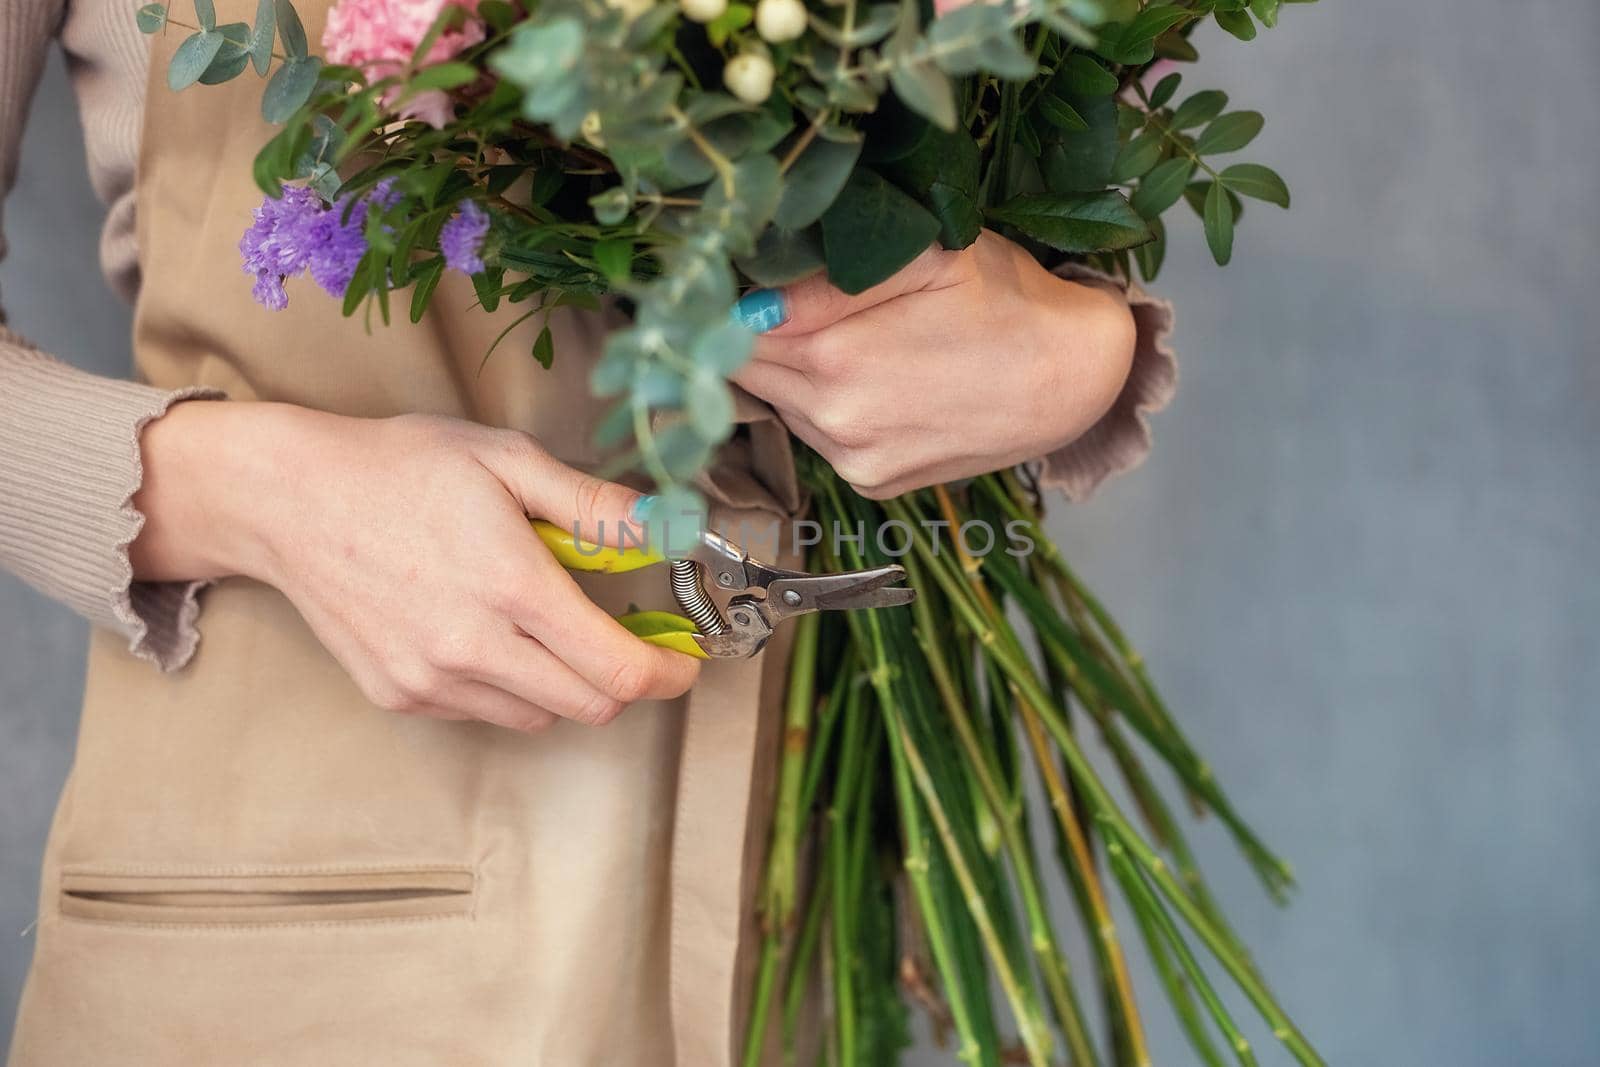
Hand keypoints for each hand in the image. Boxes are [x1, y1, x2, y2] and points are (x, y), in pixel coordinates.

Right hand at [132, 403, 699, 730]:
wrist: (289, 498)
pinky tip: (485, 630)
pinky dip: (507, 686)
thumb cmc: (399, 468)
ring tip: (543, 624)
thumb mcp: (507, 459)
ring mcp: (431, 680)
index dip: (668, 673)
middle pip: (590, 706)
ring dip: (564, 684)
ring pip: (539, 716)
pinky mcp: (399, 695)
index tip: (684, 660)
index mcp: (512, 588)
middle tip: (630, 640)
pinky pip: (483, 711)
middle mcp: (472, 648)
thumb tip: (669, 525)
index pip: (617, 670)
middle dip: (626, 679)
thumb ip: (594, 504)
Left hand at [730, 229, 1136, 497]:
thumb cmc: (1007, 298)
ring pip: (781, 404)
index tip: (744, 278)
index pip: (731, 330)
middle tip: (797, 299)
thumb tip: (750, 302)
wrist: (1075, 378)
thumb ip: (829, 278)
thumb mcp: (928, 256)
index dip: (730, 301)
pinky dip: (827, 407)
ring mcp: (854, 459)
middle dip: (757, 336)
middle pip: (747, 372)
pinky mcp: (873, 483)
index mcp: (835, 357)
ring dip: (793, 372)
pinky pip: (819, 437)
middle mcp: (834, 420)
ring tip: (850, 337)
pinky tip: (875, 379)